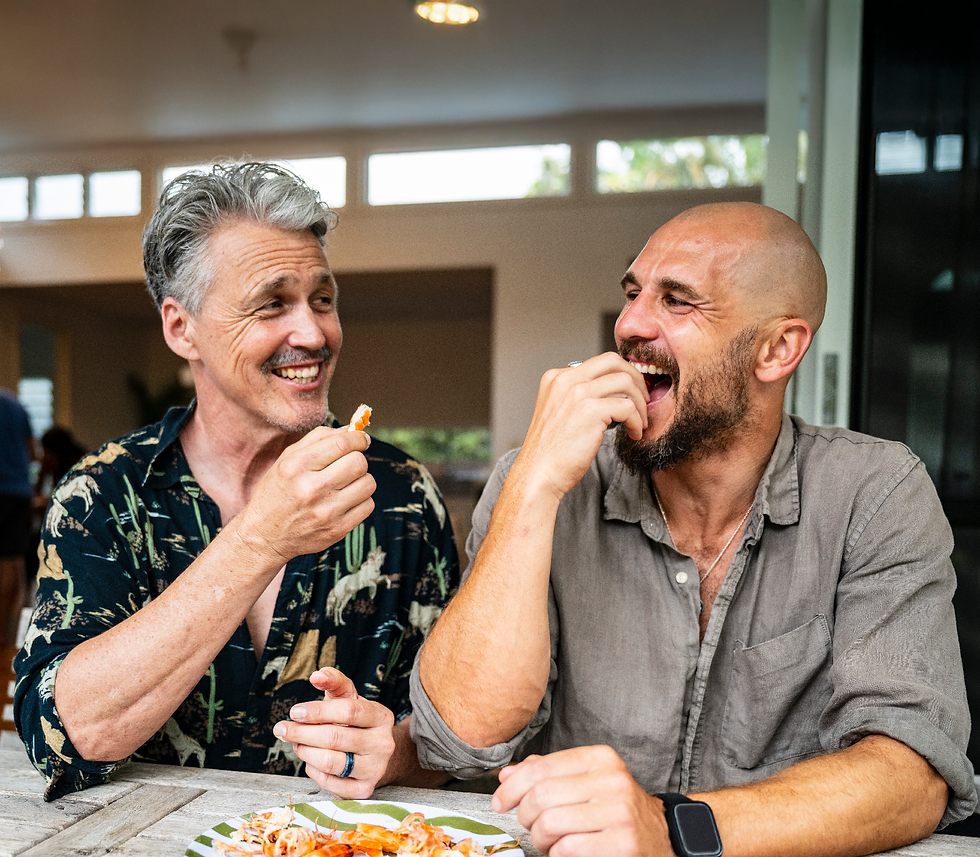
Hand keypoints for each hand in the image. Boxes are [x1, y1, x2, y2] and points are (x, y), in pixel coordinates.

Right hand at [235, 427, 375, 564]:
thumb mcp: (286, 459)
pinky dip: (361, 500)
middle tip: (348, 464)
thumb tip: (351, 429)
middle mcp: (312, 488)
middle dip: (358, 459)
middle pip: (359, 462)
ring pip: (368, 483)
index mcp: (297, 466)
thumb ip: (318, 438)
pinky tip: (345, 501)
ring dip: (361, 480)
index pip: (342, 443)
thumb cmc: (277, 493)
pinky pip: (368, 505)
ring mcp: (326, 511)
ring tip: (346, 484)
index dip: (358, 438)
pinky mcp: (337, 530)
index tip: (361, 440)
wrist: (264, 537)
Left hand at [273, 667, 395, 798]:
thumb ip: (334, 682)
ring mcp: (375, 769)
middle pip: (335, 737)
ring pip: (329, 762)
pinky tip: (311, 760)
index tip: (294, 712)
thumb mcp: (349, 698)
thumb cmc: (356, 722)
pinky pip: (329, 782)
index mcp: (382, 716)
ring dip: (305, 751)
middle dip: (302, 732)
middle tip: (283, 729)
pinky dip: (313, 770)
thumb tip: (316, 675)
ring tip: (297, 744)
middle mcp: (383, 744)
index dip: (317, 711)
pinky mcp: (364, 790)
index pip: (348, 710)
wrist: (373, 755)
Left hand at [492, 746, 671, 856]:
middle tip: (529, 824)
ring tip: (548, 840)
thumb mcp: (588, 780)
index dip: (512, 787)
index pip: (541, 768)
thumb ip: (548, 774)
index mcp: (601, 758)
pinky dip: (558, 853)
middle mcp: (611, 781)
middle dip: (525, 816)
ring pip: (550, 824)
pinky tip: (566, 850)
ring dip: (540, 839)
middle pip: (541, 797)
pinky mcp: (622, 843)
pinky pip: (568, 849)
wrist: (662, 836)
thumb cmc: (616, 808)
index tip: (501, 801)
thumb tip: (507, 775)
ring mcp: (618, 813)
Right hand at [518, 353, 647, 499]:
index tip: (631, 391)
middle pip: (614, 361)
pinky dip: (637, 421)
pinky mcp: (590, 411)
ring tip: (640, 421)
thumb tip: (612, 391)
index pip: (599, 362)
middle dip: (636, 378)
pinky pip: (628, 407)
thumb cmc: (551, 451)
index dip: (621, 374)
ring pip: (626, 382)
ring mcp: (577, 393)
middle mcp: (565, 380)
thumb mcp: (559, 412)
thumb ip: (579, 396)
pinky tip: (634, 433)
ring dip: (640, 403)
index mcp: (556, 378)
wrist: (539, 474)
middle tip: (643, 399)